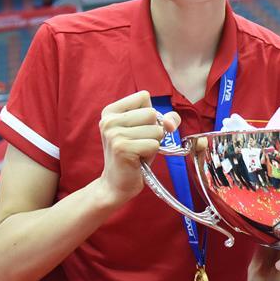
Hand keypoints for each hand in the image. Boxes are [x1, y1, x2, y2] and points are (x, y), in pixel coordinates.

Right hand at [97, 90, 179, 206]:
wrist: (116, 184)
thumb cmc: (134, 156)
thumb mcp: (148, 131)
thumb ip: (164, 119)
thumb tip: (171, 122)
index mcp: (111, 111)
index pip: (144, 97)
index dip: (151, 114)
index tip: (141, 128)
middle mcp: (109, 120)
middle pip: (151, 113)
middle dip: (153, 131)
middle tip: (139, 144)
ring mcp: (114, 134)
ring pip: (155, 130)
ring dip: (153, 143)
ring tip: (138, 152)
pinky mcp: (122, 148)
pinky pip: (154, 145)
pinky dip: (151, 153)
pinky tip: (138, 160)